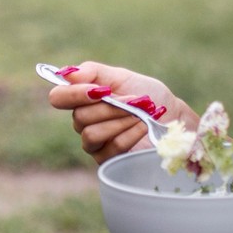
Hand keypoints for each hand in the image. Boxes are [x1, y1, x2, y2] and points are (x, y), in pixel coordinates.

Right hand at [46, 60, 197, 163]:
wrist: (173, 117)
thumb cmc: (148, 95)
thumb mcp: (121, 76)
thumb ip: (93, 72)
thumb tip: (67, 73)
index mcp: (83, 98)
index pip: (58, 98)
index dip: (73, 94)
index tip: (98, 90)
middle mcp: (84, 121)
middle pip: (79, 117)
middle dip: (109, 107)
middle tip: (133, 101)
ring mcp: (94, 143)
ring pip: (91, 134)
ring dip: (120, 120)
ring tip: (140, 114)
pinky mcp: (109, 160)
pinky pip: (110, 147)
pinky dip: (130, 133)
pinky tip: (143, 127)